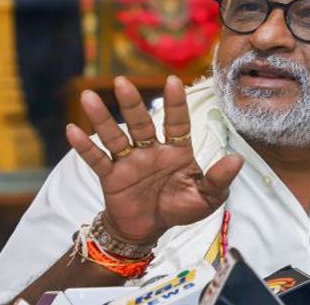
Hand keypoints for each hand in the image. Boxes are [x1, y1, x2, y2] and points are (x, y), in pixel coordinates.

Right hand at [66, 75, 243, 243]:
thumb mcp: (206, 198)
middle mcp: (150, 149)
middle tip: (121, 82)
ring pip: (114, 136)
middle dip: (131, 104)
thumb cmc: (179, 208)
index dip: (175, 104)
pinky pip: (97, 160)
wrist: (149, 229)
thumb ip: (219, 179)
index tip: (173, 80)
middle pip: (140, 123)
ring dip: (101, 118)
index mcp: (176, 150)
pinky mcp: (111, 176)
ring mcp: (129, 161)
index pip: (177, 123)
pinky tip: (72, 130)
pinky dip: (85, 147)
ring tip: (88, 97)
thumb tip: (237, 160)